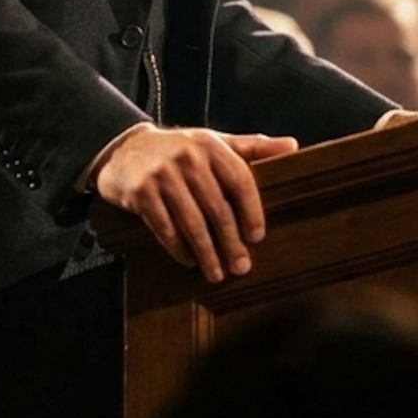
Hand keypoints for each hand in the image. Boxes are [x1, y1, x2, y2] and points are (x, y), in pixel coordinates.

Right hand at [94, 124, 297, 281]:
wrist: (123, 149)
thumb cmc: (178, 150)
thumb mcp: (213, 143)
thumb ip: (252, 147)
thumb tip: (294, 146)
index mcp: (210, 144)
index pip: (239, 179)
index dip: (251, 210)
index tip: (257, 237)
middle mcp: (186, 157)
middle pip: (217, 207)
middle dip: (231, 242)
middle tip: (241, 267)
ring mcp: (161, 175)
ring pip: (191, 222)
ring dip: (207, 253)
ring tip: (217, 274)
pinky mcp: (140, 192)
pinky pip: (165, 228)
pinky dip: (179, 249)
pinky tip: (188, 261)